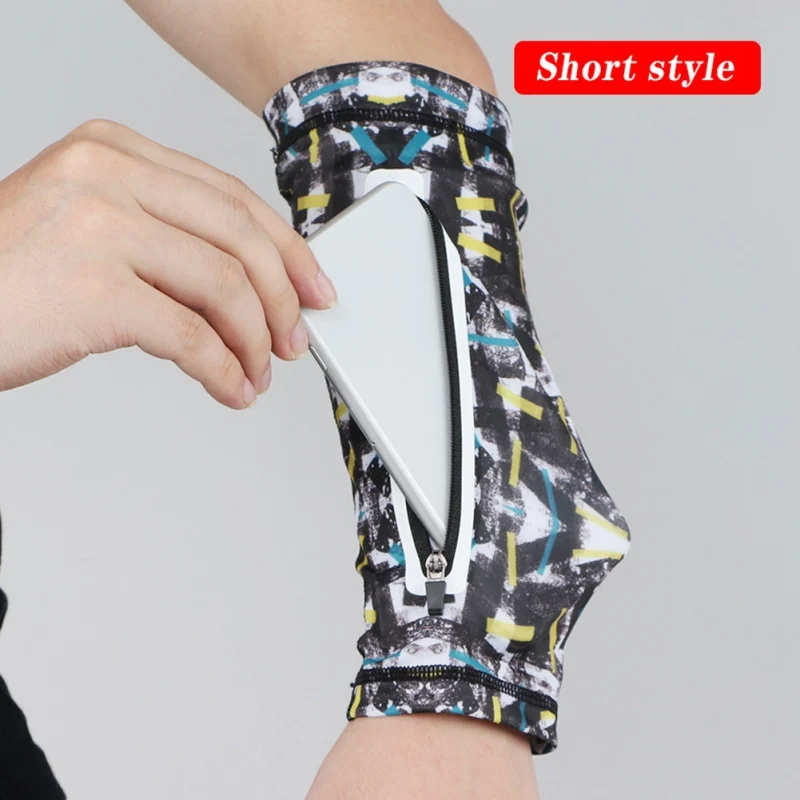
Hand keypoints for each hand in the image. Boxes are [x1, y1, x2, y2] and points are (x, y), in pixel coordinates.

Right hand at [0, 120, 335, 408]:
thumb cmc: (12, 278)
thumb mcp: (90, 227)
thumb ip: (165, 238)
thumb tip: (251, 286)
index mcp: (116, 151)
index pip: (232, 197)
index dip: (286, 249)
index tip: (313, 287)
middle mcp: (109, 173)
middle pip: (240, 237)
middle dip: (282, 299)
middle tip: (293, 340)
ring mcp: (100, 226)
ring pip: (225, 286)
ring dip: (253, 341)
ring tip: (256, 373)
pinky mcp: (95, 288)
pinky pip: (192, 336)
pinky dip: (223, 370)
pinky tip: (231, 389)